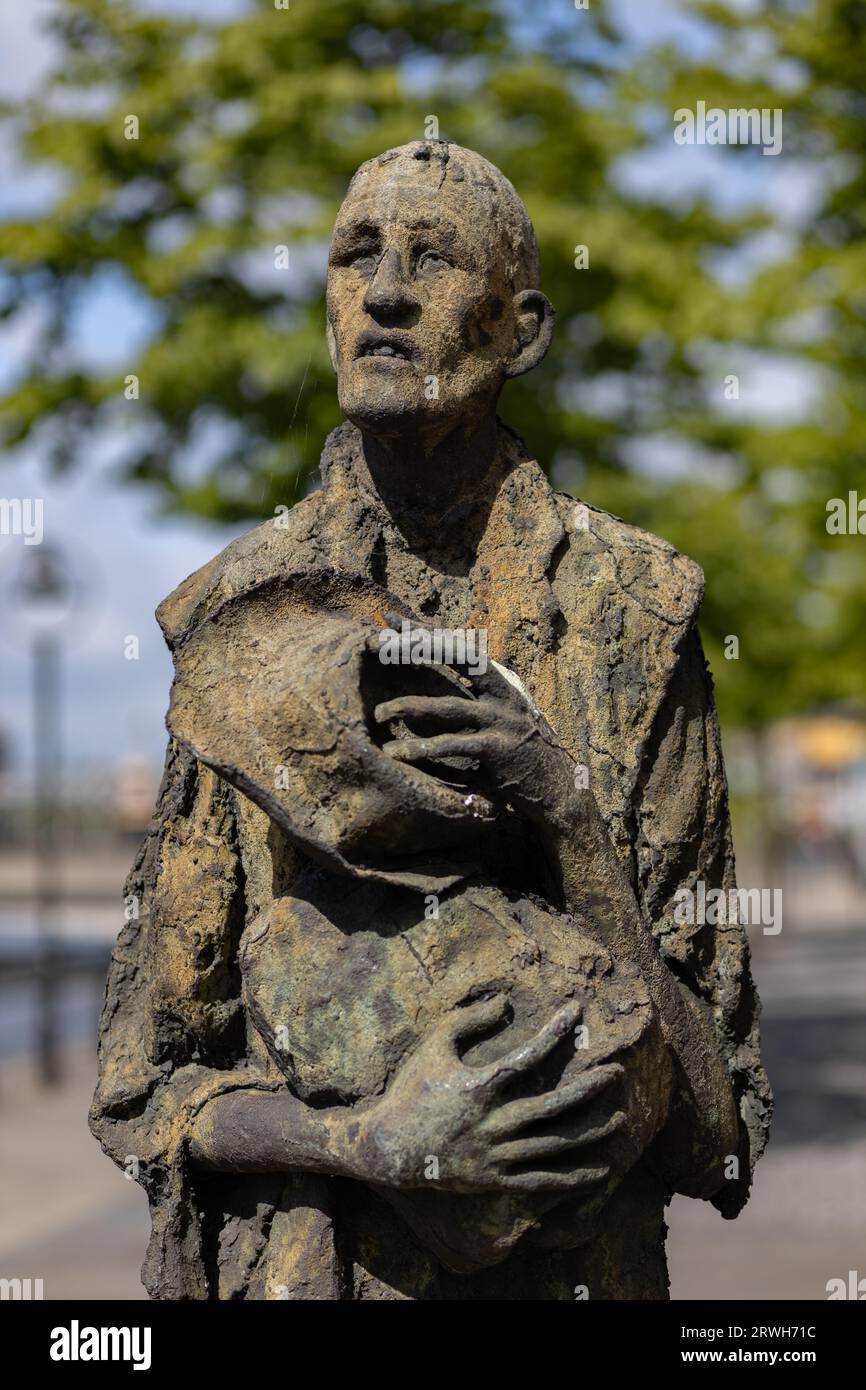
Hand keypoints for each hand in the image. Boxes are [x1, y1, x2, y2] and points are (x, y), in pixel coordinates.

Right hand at [349, 994, 624, 1193]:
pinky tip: (600, 1171)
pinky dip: (573, 1178)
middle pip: (552, 1106)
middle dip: (588, 1089)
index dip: (554, 1032)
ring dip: (590, 1133)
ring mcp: (494, 1154)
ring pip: (554, 1145)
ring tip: (621, 1119)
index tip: (576, 1011)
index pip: (527, 1055)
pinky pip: (541, 1181)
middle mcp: (491, 1122)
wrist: (388, 1148)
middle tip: (616, 1073)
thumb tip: (505, 1002)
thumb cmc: (411, 1090)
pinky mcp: (494, 1179)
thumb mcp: (433, 1046)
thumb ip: (469, 1020)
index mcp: (478, 1087)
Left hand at [372, 616, 578, 833]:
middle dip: (419, 646)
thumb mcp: (502, 717)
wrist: (558, 789)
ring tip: (378, 712)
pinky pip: (452, 746)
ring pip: (448, 707)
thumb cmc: (523, 753)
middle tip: (380, 642)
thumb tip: (437, 678)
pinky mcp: (497, 749)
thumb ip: (475, 698)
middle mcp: (503, 695)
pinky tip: (396, 752)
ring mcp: (502, 721)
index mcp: (501, 684)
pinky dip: (421, 749)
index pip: (460, 647)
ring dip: (410, 707)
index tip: (392, 618)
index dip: (426, 631)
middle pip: (458, 660)